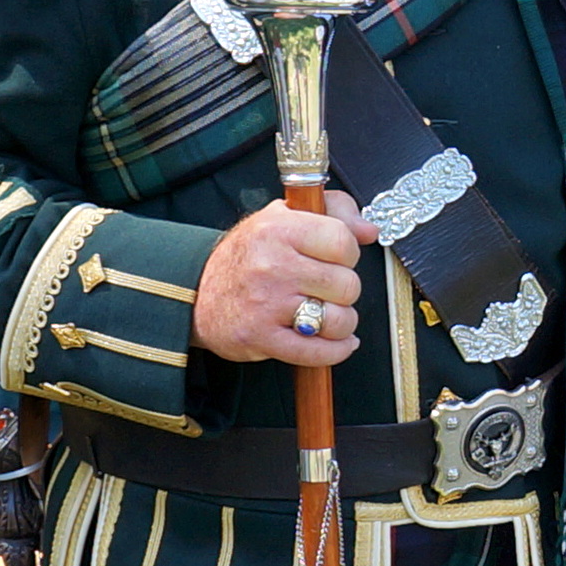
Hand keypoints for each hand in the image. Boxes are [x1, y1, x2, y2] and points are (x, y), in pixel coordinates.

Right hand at [197, 193, 376, 363]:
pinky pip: (318, 353)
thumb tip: (369, 230)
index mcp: (278, 229)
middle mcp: (272, 265)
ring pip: (339, 320)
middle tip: (325, 288)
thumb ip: (332, 212)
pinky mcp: (262, 338)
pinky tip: (335, 341)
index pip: (342, 241)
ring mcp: (266, 304)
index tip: (336, 258)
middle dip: (343, 290)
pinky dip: (336, 350)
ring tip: (326, 314)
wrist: (196, 291)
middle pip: (347, 284)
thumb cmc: (248, 255)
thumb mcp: (282, 217)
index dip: (348, 253)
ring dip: (340, 322)